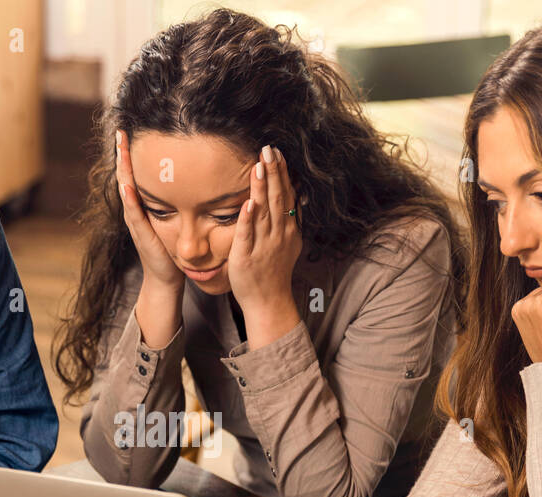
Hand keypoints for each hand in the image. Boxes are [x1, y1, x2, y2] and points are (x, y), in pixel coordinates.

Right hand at [115, 129, 183, 290]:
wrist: (165, 278)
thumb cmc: (169, 250)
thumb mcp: (169, 219)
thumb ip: (170, 201)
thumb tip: (183, 179)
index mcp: (141, 205)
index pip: (134, 174)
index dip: (130, 154)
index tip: (129, 131)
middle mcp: (134, 211)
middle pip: (124, 176)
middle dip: (122, 154)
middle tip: (120, 131)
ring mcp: (135, 222)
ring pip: (126, 190)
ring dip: (123, 170)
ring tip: (121, 150)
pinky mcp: (142, 234)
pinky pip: (134, 213)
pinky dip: (129, 199)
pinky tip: (128, 185)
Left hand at [228, 145, 302, 336]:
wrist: (268, 303)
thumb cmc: (273, 273)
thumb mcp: (287, 245)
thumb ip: (289, 222)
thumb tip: (295, 199)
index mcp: (288, 231)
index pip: (287, 197)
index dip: (283, 175)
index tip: (278, 154)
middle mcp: (278, 235)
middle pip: (278, 199)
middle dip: (274, 173)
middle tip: (268, 150)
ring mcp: (263, 246)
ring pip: (264, 212)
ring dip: (262, 189)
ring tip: (259, 166)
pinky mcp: (246, 257)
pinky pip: (247, 234)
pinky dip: (248, 218)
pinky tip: (248, 202)